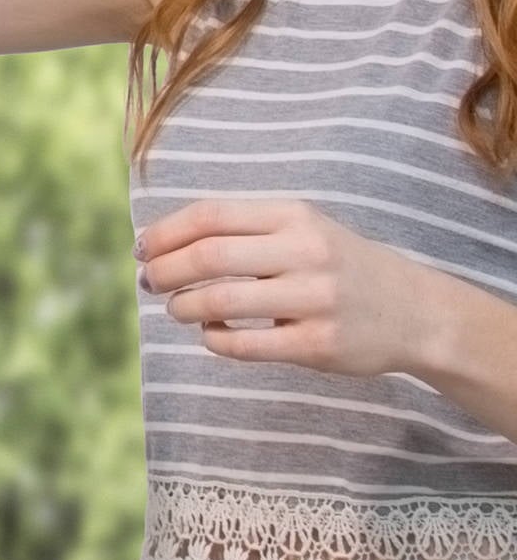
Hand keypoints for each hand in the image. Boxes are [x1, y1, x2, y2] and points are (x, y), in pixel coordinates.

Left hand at [138, 197, 431, 376]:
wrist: (417, 312)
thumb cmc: (339, 267)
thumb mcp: (301, 229)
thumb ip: (242, 230)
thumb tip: (160, 242)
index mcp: (294, 216)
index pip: (210, 215)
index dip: (165, 232)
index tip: (141, 248)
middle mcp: (305, 252)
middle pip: (207, 256)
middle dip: (164, 271)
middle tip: (148, 282)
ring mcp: (314, 299)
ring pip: (218, 301)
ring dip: (182, 307)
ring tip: (177, 309)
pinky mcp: (317, 344)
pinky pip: (243, 344)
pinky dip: (213, 338)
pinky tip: (212, 333)